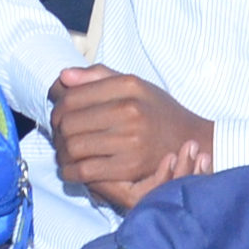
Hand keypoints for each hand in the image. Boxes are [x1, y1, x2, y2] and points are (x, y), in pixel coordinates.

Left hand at [50, 65, 211, 211]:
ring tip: (63, 151)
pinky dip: (72, 171)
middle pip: (69, 122)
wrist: (192, 140)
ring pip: (74, 147)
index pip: (73, 96)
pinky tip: (71, 169)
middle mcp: (129, 111)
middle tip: (57, 135)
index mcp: (128, 86)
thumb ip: (99, 77)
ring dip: (62, 152)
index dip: (57, 106)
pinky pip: (87, 170)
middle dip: (56, 131)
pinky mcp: (130, 167)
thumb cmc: (158, 111)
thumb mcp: (135, 85)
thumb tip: (63, 78)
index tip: (57, 113)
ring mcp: (130, 140)